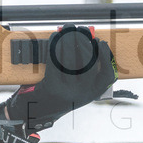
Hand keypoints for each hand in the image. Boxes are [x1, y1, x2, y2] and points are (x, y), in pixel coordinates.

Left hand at [0, 24, 116, 132]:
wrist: (35, 112)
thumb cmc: (58, 95)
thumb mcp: (76, 89)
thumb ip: (85, 71)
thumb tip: (87, 41)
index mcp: (92, 94)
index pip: (107, 75)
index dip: (106, 56)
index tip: (101, 42)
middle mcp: (82, 94)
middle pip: (89, 62)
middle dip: (85, 41)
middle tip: (81, 30)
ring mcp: (67, 91)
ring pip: (70, 59)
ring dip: (68, 39)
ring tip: (67, 29)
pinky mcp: (51, 86)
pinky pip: (54, 60)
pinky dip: (54, 45)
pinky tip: (54, 37)